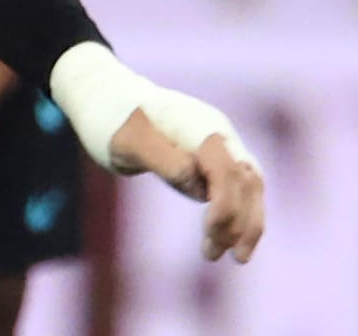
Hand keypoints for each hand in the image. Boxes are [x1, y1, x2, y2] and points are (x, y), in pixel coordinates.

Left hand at [108, 107, 264, 263]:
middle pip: (247, 181)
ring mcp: (220, 144)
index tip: (209, 230)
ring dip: (247, 223)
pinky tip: (230, 240)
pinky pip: (239, 188)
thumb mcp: (128, 141)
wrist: (106, 99)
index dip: (225, 203)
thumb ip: (164, 160)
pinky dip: (241, 214)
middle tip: (216, 255)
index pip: (227, 169)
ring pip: (251, 187)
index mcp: (199, 124)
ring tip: (235, 258)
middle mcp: (218, 133)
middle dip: (240, 221)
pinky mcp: (214, 159)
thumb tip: (200, 188)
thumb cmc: (112, 119)